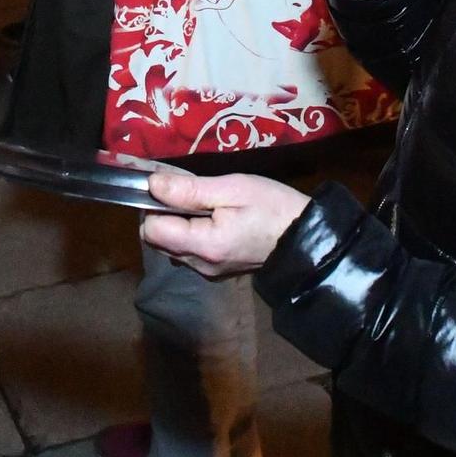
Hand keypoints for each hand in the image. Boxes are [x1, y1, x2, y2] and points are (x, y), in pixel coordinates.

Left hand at [141, 173, 310, 277]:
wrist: (304, 237)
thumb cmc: (272, 207)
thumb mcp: (232, 189)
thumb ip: (190, 190)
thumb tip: (152, 184)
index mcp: (203, 246)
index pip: (151, 230)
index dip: (154, 206)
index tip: (174, 189)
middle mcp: (199, 265)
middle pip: (157, 240)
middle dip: (163, 215)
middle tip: (190, 193)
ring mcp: (207, 272)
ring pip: (171, 246)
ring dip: (177, 225)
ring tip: (205, 205)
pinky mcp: (216, 272)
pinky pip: (188, 252)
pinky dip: (190, 234)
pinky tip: (213, 220)